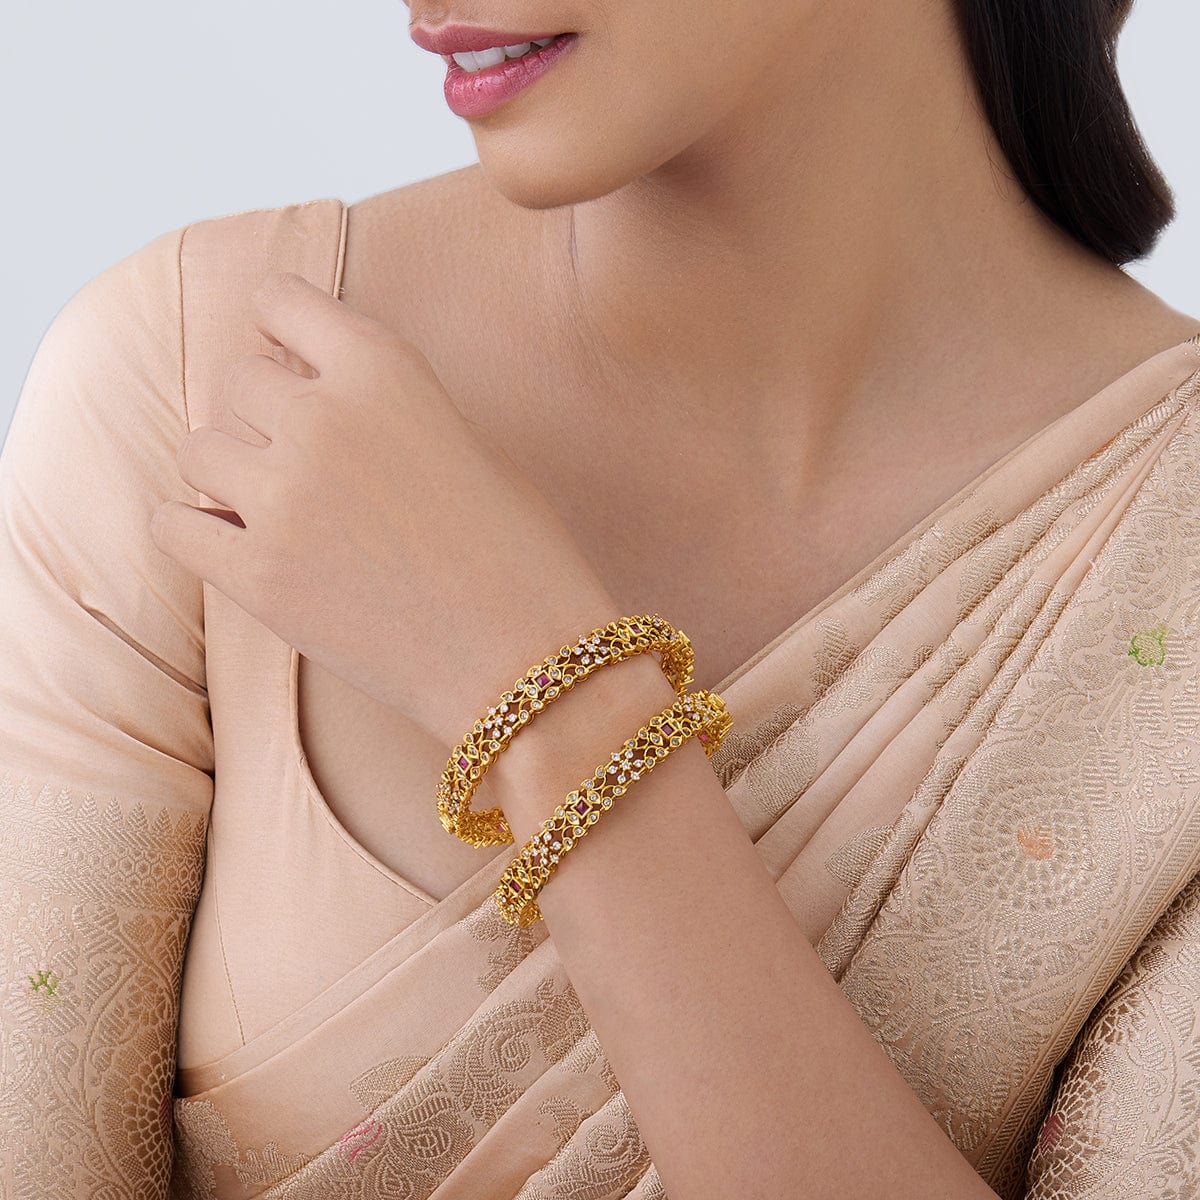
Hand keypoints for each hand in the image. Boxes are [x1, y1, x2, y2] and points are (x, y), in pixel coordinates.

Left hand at [150, 270, 615, 746]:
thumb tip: (315, 397)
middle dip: (265, 413)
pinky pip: (173, 525)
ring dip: (231, 472)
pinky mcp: (257, 576)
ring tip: (276, 507)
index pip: (282, 299)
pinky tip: (234, 541)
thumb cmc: (519, 553)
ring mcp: (282, 498)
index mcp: (386, 368)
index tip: (290, 354)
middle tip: (305, 458)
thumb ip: (384, 404)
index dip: (282, 327)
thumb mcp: (467, 441)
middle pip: (238, 379)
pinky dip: (196, 529)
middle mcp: (323, 417)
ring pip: (198, 449)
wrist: (525, 658)